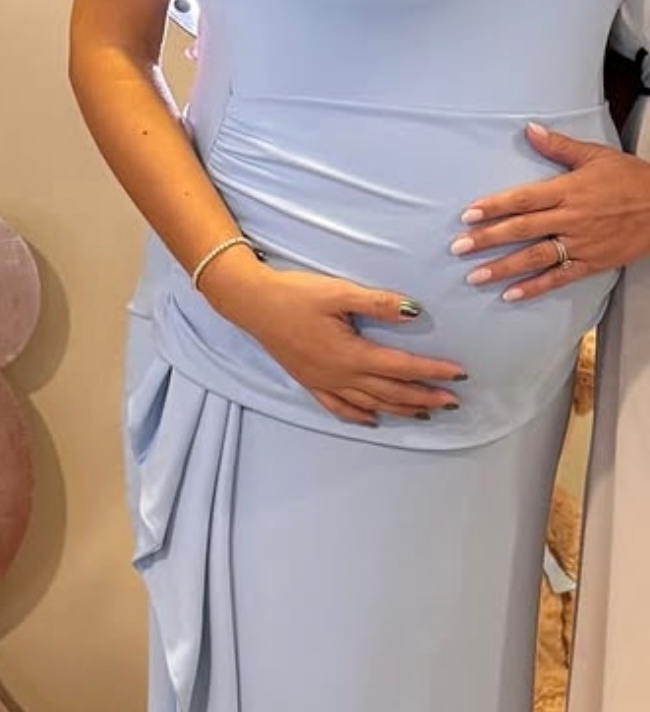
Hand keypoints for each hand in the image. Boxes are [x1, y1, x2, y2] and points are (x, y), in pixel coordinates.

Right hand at [214, 262, 465, 424]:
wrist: (252, 304)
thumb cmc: (295, 294)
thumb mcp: (339, 292)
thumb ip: (379, 304)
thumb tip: (415, 313)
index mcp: (352, 354)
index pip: (402, 367)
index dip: (433, 372)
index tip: (458, 375)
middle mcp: (340, 375)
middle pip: (392, 393)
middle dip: (425, 398)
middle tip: (453, 401)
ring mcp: (324, 382)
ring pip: (371, 404)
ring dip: (400, 410)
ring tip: (425, 413)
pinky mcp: (310, 382)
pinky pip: (340, 408)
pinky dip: (360, 416)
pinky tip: (372, 420)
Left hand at [449, 122, 649, 302]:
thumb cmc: (630, 178)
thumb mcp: (595, 155)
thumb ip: (558, 146)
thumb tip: (528, 129)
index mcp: (568, 190)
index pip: (523, 199)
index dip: (494, 207)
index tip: (468, 215)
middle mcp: (570, 218)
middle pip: (522, 229)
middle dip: (487, 239)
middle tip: (459, 248)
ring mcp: (580, 243)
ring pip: (535, 257)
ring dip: (503, 267)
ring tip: (475, 276)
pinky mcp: (591, 262)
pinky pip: (559, 277)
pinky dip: (535, 287)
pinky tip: (511, 294)